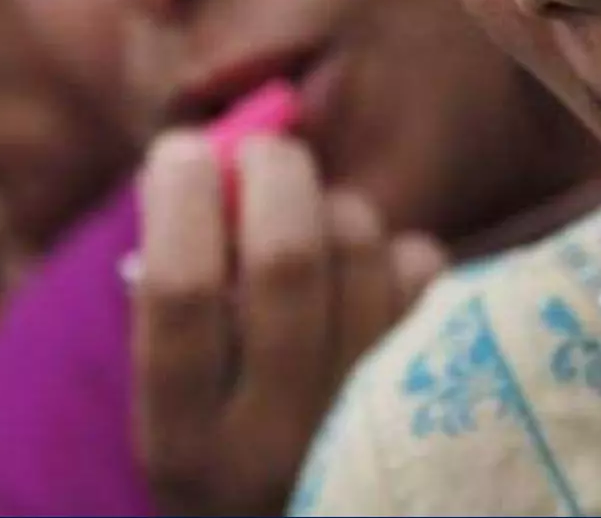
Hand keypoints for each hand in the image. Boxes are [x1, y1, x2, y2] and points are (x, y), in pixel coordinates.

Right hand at [131, 133, 447, 515]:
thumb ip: (170, 300)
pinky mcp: (430, 401)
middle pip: (287, 259)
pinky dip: (395, 248)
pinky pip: (421, 277)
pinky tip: (368, 271)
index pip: (180, 296)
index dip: (180, 202)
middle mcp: (274, 443)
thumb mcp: (172, 407)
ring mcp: (360, 424)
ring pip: (361, 253)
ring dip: (336, 206)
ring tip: (313, 217)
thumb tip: (188, 162)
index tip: (181, 149)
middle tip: (264, 151)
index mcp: (183, 442)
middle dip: (274, 173)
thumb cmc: (227, 451)